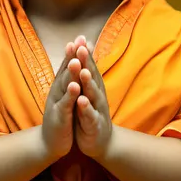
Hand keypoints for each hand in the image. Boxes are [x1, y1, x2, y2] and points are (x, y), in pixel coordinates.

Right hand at [41, 40, 83, 160]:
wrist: (50, 143)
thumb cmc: (61, 118)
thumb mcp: (65, 97)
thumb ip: (69, 81)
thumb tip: (73, 63)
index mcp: (60, 87)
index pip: (67, 66)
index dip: (74, 51)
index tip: (81, 36)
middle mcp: (57, 92)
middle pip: (65, 71)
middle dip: (72, 55)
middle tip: (77, 40)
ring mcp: (56, 104)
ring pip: (64, 86)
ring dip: (70, 73)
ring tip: (76, 60)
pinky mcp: (59, 118)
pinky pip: (65, 105)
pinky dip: (70, 96)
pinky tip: (75, 87)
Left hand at [72, 37, 112, 159]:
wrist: (101, 142)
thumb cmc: (90, 114)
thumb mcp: (87, 93)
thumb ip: (85, 75)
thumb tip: (84, 53)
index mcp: (93, 88)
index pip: (89, 67)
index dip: (84, 54)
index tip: (79, 38)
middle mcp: (97, 95)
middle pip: (91, 76)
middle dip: (86, 62)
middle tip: (81, 48)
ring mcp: (97, 110)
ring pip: (93, 94)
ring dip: (88, 82)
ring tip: (83, 71)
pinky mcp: (94, 125)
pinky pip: (89, 116)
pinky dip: (86, 108)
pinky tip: (81, 101)